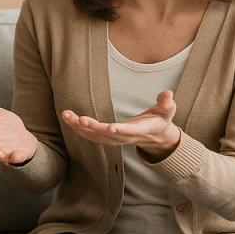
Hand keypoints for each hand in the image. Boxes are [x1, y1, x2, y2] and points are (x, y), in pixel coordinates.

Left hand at [61, 90, 180, 160]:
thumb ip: (167, 103)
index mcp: (139, 131)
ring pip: (94, 135)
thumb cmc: (160, 120)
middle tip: (80, 119)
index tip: (111, 127)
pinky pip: (90, 134)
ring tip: (66, 115)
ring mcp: (114, 139)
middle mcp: (124, 137)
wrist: (155, 136)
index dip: (120, 130)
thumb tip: (168, 94)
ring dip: (79, 127)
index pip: (129, 132)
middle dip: (93, 128)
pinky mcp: (107, 137)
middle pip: (106, 135)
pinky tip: (68, 118)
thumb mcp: (167, 111)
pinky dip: (78, 127)